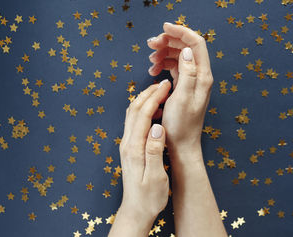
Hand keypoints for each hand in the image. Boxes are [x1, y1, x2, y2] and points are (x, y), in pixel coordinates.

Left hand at [109, 80, 170, 236]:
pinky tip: (153, 109)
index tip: (166, 86)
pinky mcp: (129, 147)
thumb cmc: (149, 197)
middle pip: (134, 110)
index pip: (142, 115)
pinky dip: (143, 109)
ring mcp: (126, 144)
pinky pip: (133, 121)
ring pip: (132, 114)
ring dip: (144, 99)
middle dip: (148, 93)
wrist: (136, 210)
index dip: (154, 97)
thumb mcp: (155, 177)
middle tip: (164, 83)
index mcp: (134, 148)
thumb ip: (154, 151)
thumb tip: (157, 127)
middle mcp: (127, 143)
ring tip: (159, 90)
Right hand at [147, 22, 213, 153]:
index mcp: (202, 76)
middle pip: (186, 47)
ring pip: (179, 56)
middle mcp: (200, 76)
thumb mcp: (182, 99)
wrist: (181, 144)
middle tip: (150, 44)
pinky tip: (153, 70)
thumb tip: (187, 50)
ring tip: (150, 60)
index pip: (196, 44)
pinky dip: (163, 64)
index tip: (163, 27)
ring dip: (164, 53)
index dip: (181, 32)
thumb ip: (188, 73)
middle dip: (168, 41)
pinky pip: (174, 67)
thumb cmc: (181, 125)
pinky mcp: (184, 86)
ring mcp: (192, 80)